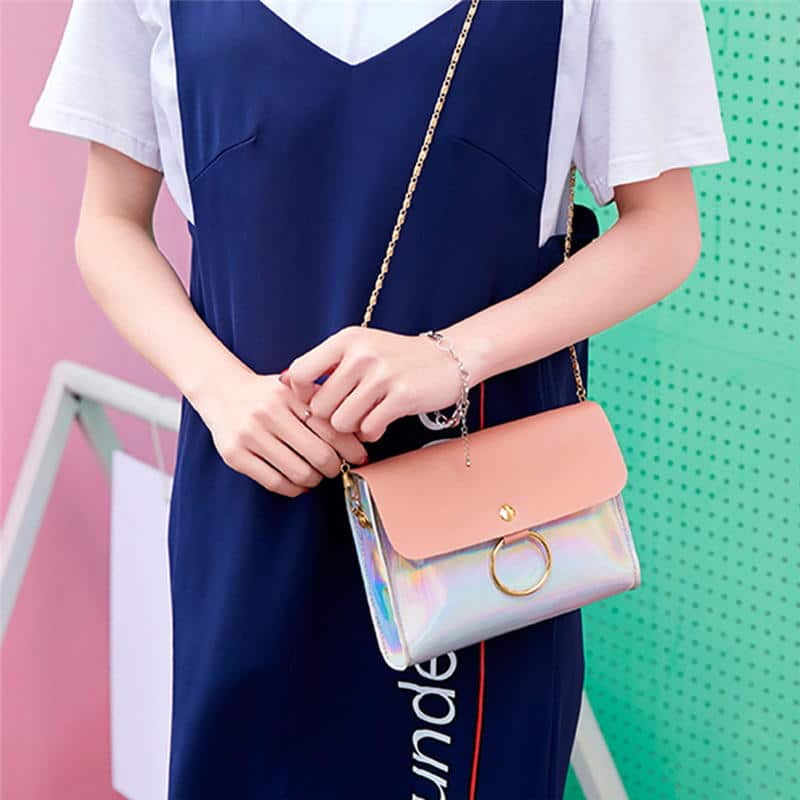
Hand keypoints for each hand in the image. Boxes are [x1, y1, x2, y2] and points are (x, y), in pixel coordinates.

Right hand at [191, 367, 368, 496]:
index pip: (331, 428)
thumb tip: (360, 437)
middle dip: (335, 468)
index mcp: (288, 395)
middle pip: (319, 455)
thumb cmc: (268, 394)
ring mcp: (249, 435)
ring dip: (315, 479)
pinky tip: (299, 482)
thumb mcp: (295, 389)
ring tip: (316, 474)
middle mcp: (267, 413)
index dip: (351, 449)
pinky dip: (294, 488)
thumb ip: (323, 404)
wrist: (222, 392)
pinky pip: (275, 483)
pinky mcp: (234, 455)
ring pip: (299, 473)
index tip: (359, 457)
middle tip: (337, 468)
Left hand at [284, 326, 465, 441]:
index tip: (315, 401)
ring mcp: (382, 375)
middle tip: (348, 413)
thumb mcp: (359, 348)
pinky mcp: (401, 396)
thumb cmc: (396, 358)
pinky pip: (368, 429)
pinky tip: (381, 421)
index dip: (301, 396)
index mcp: (345, 339)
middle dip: (330, 418)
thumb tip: (282, 382)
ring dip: (352, 427)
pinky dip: (372, 433)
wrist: (447, 359)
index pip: (299, 374)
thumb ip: (325, 363)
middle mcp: (361, 354)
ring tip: (366, 416)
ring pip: (341, 422)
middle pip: (319, 406)